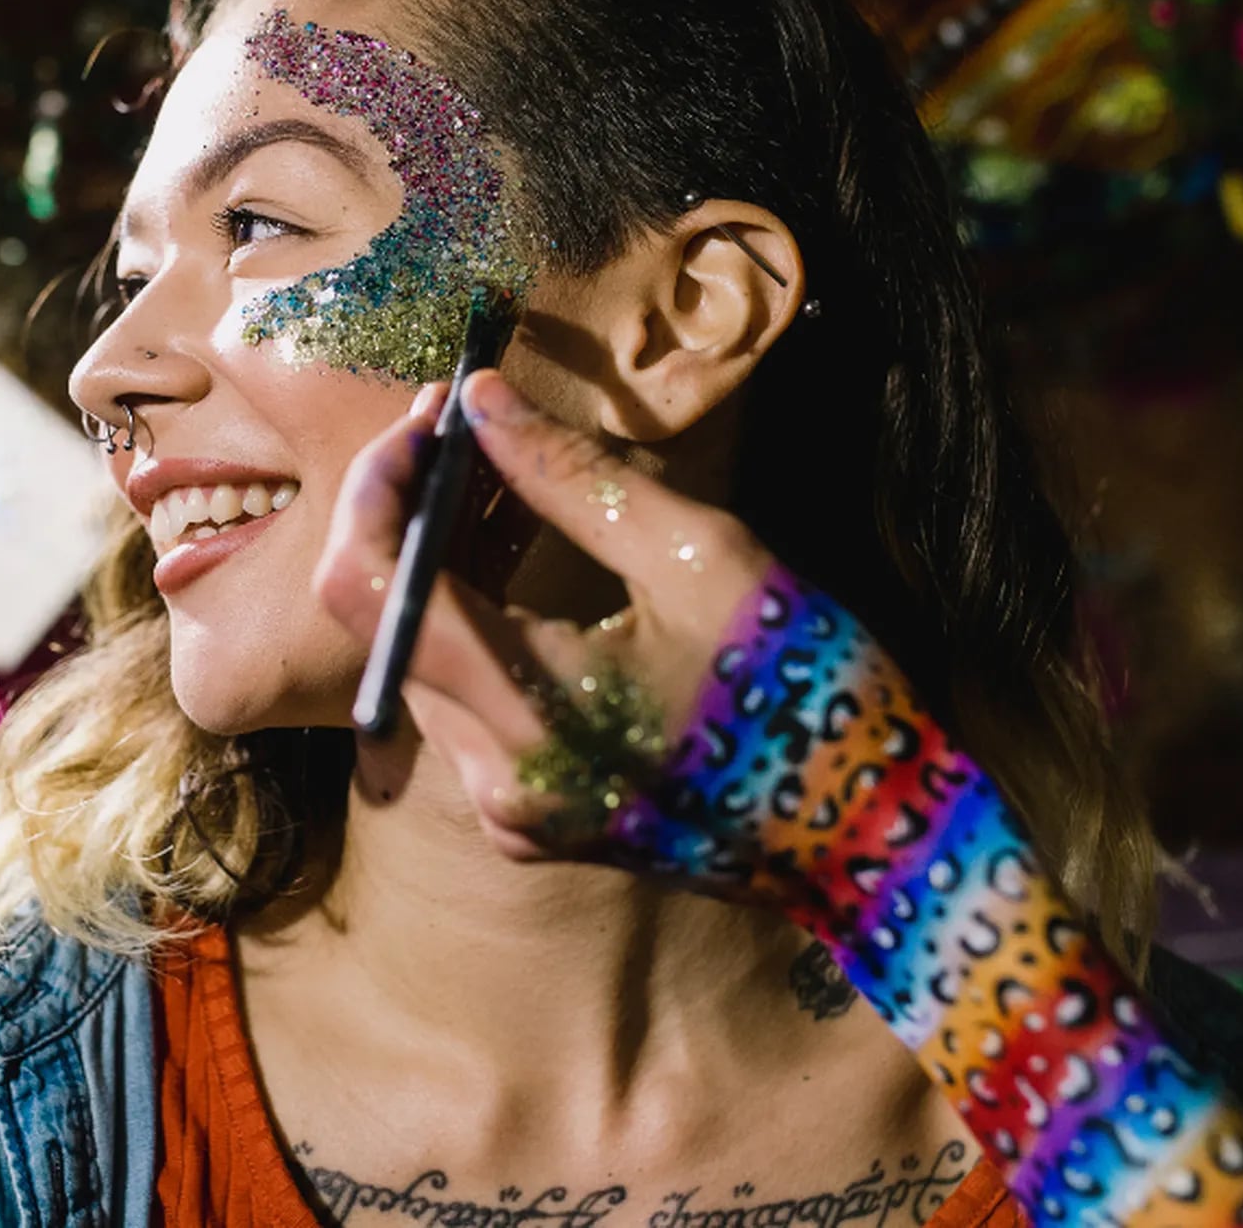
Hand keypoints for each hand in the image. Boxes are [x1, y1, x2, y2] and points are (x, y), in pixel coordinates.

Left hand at [316, 369, 782, 883]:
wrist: (875, 843)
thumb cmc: (810, 689)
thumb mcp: (704, 555)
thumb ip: (572, 478)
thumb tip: (481, 398)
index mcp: (530, 713)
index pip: (367, 588)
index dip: (375, 488)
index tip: (426, 416)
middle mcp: (492, 777)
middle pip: (378, 619)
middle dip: (404, 509)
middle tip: (456, 423)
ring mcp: (504, 809)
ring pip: (413, 656)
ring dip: (433, 558)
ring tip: (486, 471)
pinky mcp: (524, 818)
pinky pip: (458, 699)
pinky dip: (467, 616)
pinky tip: (504, 548)